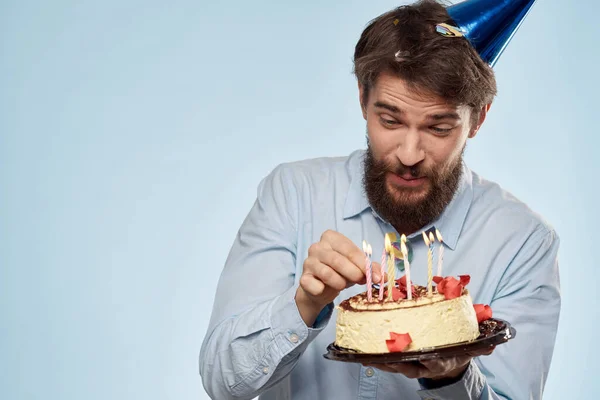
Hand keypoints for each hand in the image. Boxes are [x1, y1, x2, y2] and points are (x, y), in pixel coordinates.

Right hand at [295, 230, 382, 325]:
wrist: (320, 288)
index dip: (363, 264)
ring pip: (327, 273)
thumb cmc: (340, 272)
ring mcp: (308, 261)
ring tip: (343, 285)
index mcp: (331, 238)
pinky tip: (325, 289)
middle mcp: (317, 247)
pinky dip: (324, 290)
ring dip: (340, 282)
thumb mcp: (357, 267)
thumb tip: (382, 277)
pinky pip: (316, 286)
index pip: (349, 249)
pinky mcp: (303, 278)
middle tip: (361, 281)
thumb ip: (371, 269)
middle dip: (354, 273)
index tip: (374, 276)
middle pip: (338, 260)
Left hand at [364, 346, 494, 380]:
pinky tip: (363, 354)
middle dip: (395, 362)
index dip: (426, 360)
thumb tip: (493, 344)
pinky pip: (388, 362)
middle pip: (409, 366)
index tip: (420, 355)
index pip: (434, 362)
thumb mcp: (469, 348)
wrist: (449, 363)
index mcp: (441, 361)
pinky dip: (376, 358)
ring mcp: (413, 366)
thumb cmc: (455, 349)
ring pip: (395, 366)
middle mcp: (425, 366)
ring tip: (364, 356)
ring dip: (380, 361)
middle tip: (381, 356)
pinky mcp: (403, 363)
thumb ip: (480, 346)